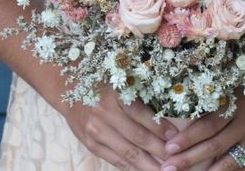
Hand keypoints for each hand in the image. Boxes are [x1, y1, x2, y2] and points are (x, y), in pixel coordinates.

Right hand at [63, 85, 177, 169]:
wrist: (68, 89)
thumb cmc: (102, 83)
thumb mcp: (120, 82)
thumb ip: (138, 96)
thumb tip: (164, 114)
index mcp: (116, 95)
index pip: (142, 114)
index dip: (160, 127)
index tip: (176, 137)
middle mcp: (106, 114)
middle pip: (137, 137)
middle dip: (159, 151)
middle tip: (176, 160)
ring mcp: (97, 132)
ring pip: (127, 153)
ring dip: (148, 165)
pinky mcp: (91, 145)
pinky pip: (115, 160)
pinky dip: (131, 168)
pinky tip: (144, 170)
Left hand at [160, 67, 244, 170]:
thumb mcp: (240, 83)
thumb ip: (221, 101)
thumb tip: (194, 118)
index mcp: (237, 103)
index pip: (208, 124)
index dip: (188, 137)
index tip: (169, 147)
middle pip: (215, 145)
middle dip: (190, 158)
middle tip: (168, 168)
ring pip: (231, 160)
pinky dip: (231, 170)